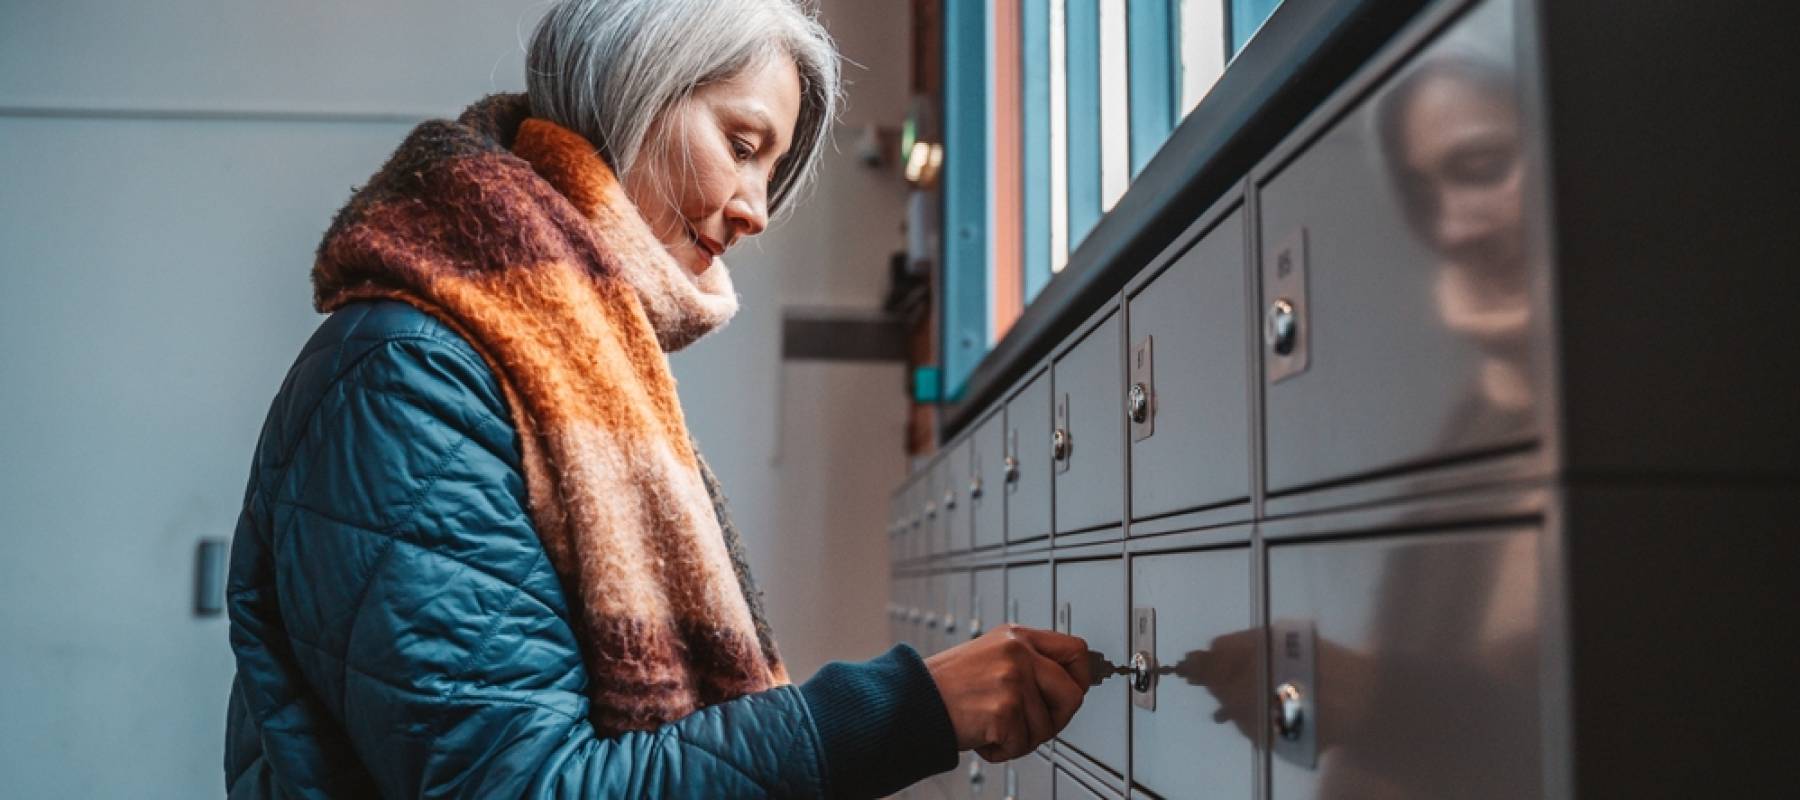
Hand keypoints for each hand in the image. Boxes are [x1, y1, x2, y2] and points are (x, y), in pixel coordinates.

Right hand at [923, 624, 1091, 761]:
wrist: (911, 701)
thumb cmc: (948, 685)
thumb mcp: (991, 654)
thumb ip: (1028, 662)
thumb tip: (1068, 684)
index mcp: (1017, 636)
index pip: (1076, 650)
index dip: (1080, 678)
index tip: (1071, 692)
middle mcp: (1018, 653)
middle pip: (1073, 694)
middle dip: (1055, 718)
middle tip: (1028, 723)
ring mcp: (1012, 680)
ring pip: (1047, 727)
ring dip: (1021, 738)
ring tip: (992, 726)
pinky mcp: (1004, 710)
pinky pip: (1023, 745)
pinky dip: (1002, 751)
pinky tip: (983, 736)